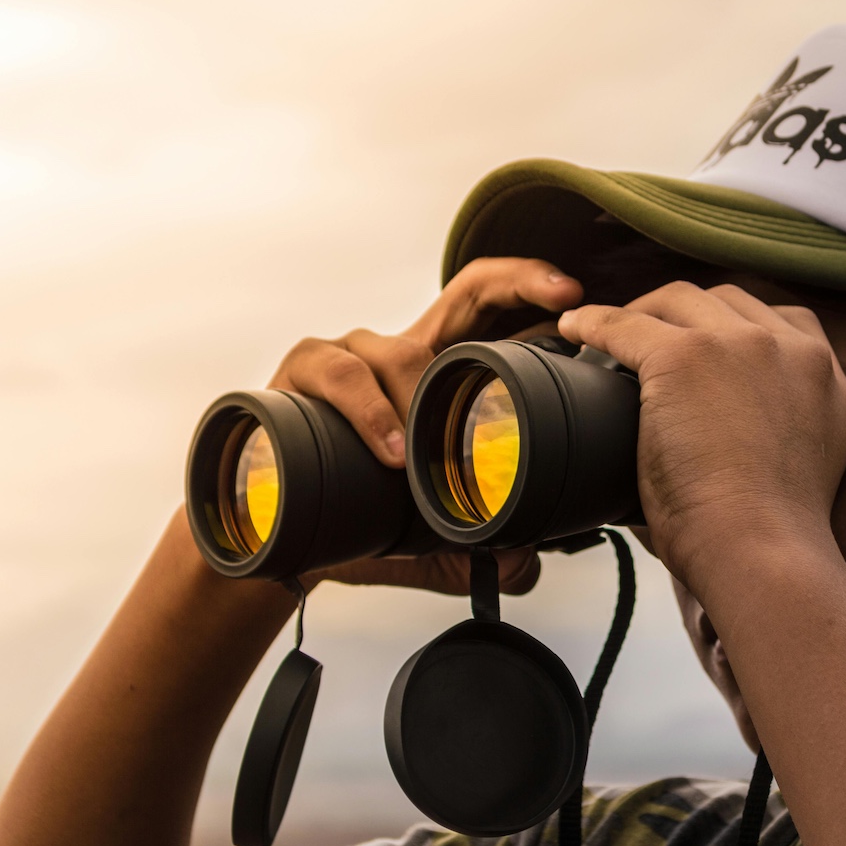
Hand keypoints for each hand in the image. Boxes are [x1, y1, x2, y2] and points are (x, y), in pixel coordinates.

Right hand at [266, 257, 583, 594]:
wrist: (267, 532)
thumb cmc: (349, 516)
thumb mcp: (428, 536)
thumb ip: (481, 547)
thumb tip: (528, 564)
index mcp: (435, 376)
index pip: (493, 314)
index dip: (535, 294)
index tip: (578, 298)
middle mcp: (398, 352)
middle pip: (466, 291)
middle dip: (520, 281)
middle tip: (564, 298)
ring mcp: (351, 353)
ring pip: (399, 350)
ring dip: (420, 397)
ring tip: (426, 453)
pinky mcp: (301, 369)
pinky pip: (339, 374)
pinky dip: (369, 412)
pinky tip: (388, 451)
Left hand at [557, 282, 845, 590]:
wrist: (761, 551)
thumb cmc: (765, 537)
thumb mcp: (796, 462)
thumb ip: (772, 427)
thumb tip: (717, 439)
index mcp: (826, 376)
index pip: (780, 321)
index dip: (733, 326)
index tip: (702, 344)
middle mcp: (793, 348)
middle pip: (727, 300)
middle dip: (684, 313)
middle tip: (646, 336)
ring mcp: (741, 344)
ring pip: (679, 300)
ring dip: (642, 312)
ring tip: (607, 335)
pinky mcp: (686, 356)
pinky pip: (625, 325)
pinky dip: (593, 324)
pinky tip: (573, 331)